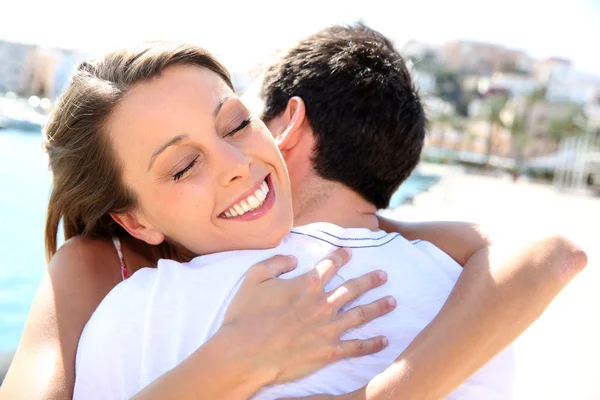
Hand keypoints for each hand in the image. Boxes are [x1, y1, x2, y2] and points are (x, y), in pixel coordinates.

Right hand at [222, 248, 395, 383]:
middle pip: (353, 288)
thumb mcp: (253, 277)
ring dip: (379, 307)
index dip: (341, 257)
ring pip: (361, 315)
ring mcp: (329, 329)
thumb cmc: (245, 316)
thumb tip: (293, 259)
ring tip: (393, 302)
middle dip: (370, 280)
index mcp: (307, 284)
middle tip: (384, 275)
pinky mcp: (329, 351)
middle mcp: (323, 303)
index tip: (349, 253)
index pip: (330, 265)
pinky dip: (372, 343)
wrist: (245, 353)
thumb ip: (275, 263)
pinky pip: (356, 346)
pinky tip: (384, 339)